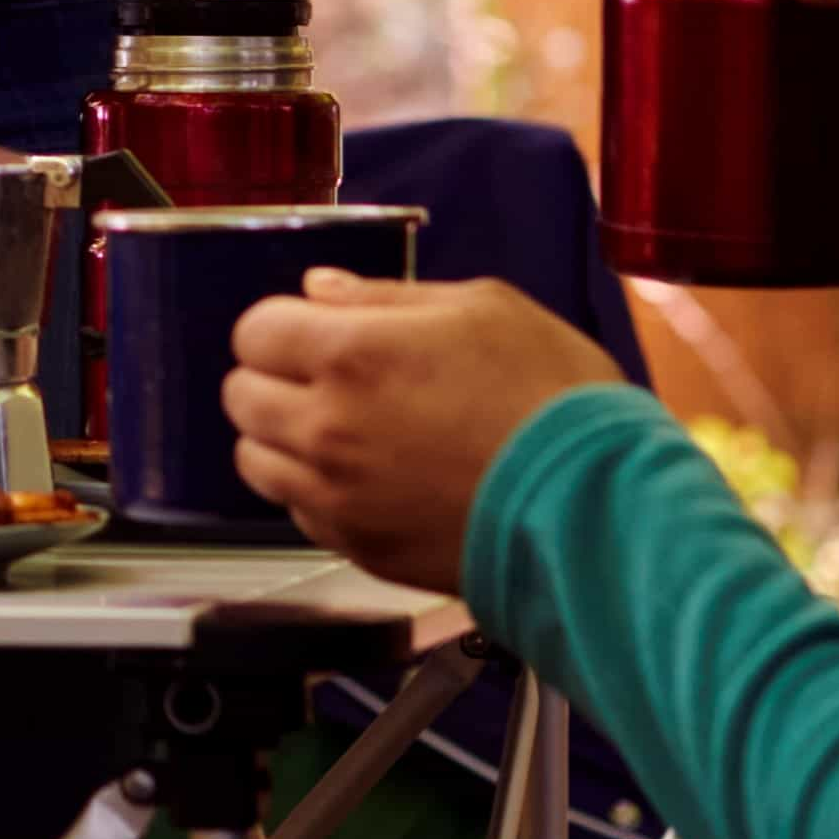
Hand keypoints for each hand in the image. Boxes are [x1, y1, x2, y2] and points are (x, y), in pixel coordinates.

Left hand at [223, 274, 624, 594]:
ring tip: (337, 431)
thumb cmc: (553, 398)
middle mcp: (326, 427)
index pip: (254, 331)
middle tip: (320, 379)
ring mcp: (337, 496)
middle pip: (241, 397)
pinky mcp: (358, 549)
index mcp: (351, 353)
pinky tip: (364, 479)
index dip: (280, 326)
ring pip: (255, 462)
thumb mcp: (485, 308)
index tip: (309, 331)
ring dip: (281, 440)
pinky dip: (314, 493)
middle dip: (272, 379)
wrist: (596, 508)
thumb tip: (321, 289)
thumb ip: (388, 297)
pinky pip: (298, 514)